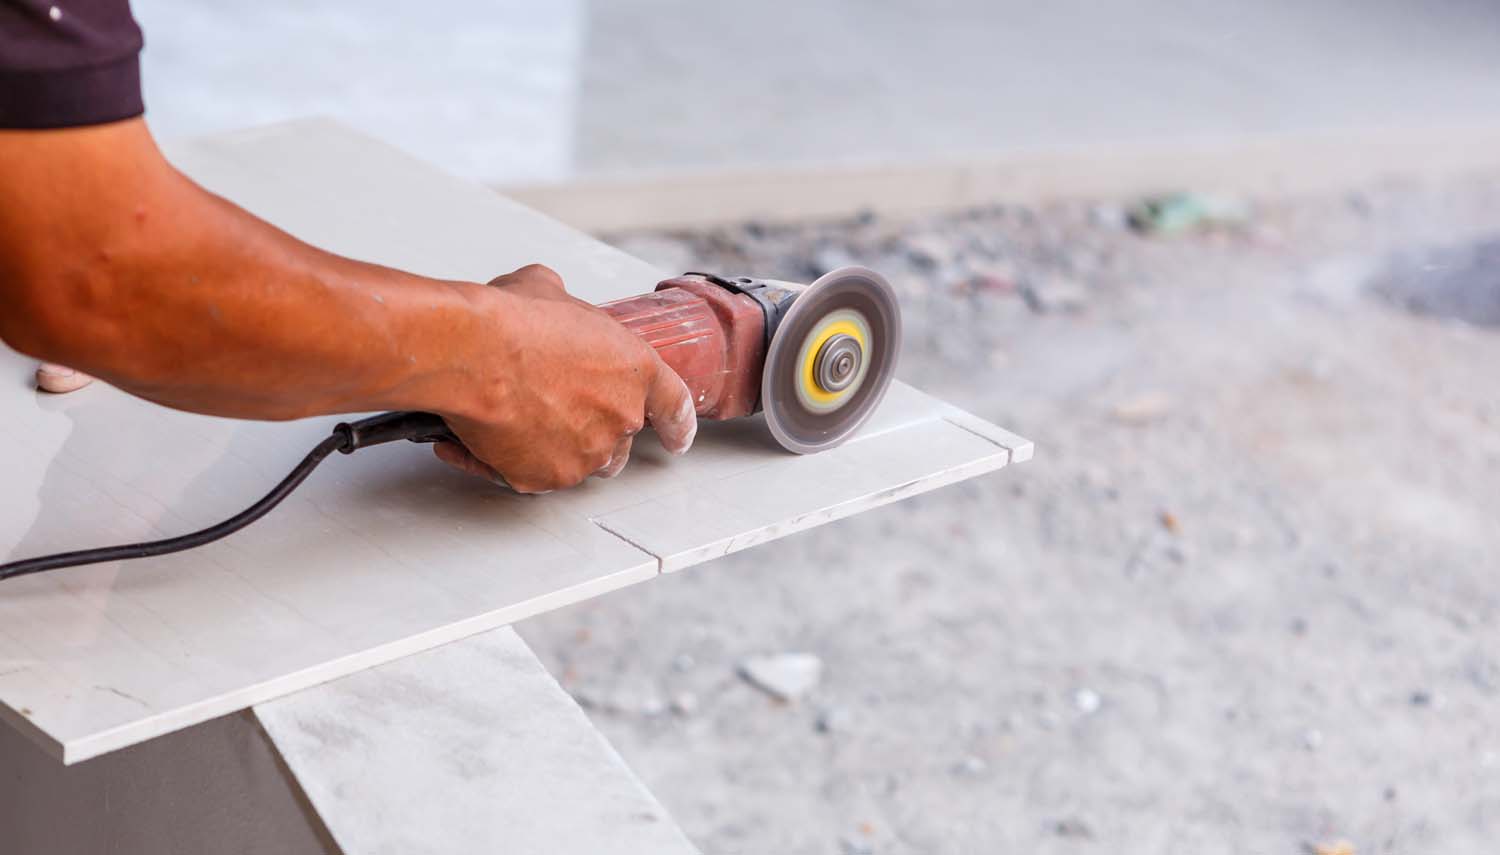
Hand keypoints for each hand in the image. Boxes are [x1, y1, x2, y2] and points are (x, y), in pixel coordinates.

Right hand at [431, 264, 695, 491]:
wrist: (473, 354)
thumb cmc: (511, 323)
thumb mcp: (550, 291)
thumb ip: (566, 307)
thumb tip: (549, 301)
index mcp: (634, 370)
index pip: (674, 406)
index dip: (677, 425)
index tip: (678, 438)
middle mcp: (619, 418)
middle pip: (621, 442)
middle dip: (596, 432)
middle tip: (558, 410)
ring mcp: (585, 454)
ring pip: (579, 463)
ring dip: (556, 448)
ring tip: (518, 420)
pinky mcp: (545, 478)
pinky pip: (532, 476)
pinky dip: (510, 461)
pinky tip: (484, 438)